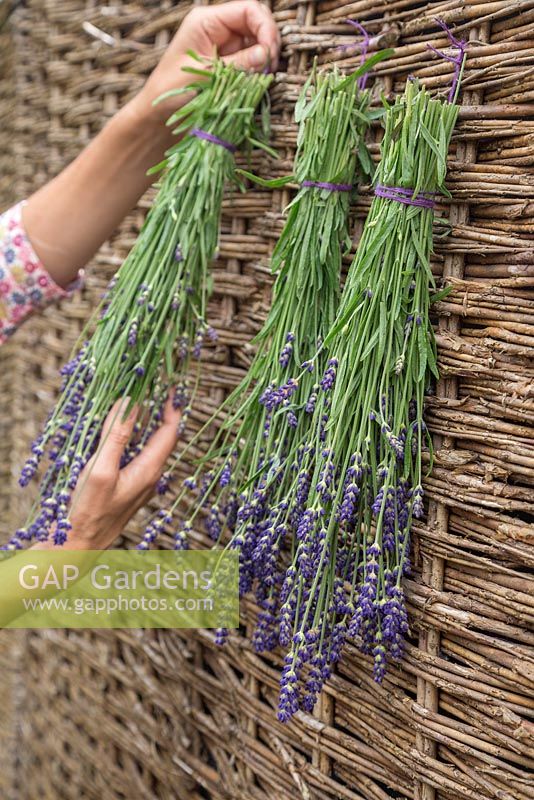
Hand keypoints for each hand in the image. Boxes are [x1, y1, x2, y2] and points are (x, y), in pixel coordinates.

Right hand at [41, 396, 180, 549]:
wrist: (79, 547)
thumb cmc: (89, 511)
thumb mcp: (101, 469)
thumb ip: (117, 435)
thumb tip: (131, 403)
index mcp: (150, 470)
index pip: (170, 431)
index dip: (172, 407)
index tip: (170, 386)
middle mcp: (150, 476)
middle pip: (162, 437)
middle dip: (159, 411)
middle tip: (151, 388)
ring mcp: (139, 483)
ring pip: (148, 446)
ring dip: (143, 424)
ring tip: (134, 403)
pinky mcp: (127, 487)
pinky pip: (135, 456)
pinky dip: (130, 439)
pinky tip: (116, 432)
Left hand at [132, 0, 279, 125]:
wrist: (159, 115)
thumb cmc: (172, 92)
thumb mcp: (206, 76)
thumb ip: (237, 64)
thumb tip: (265, 55)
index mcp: (206, 21)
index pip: (248, 10)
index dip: (266, 28)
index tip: (270, 54)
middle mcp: (217, 28)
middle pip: (256, 23)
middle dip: (268, 43)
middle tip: (270, 69)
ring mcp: (224, 46)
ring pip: (257, 42)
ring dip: (265, 58)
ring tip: (264, 77)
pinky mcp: (229, 64)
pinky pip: (252, 60)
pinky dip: (259, 70)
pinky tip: (258, 82)